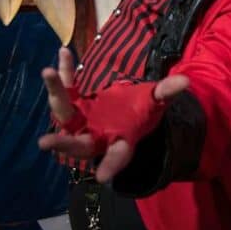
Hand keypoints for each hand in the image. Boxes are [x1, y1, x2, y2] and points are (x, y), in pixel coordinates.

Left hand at [38, 47, 188, 182]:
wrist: (125, 108)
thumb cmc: (141, 111)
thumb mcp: (155, 103)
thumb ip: (166, 93)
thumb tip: (185, 81)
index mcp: (120, 141)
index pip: (117, 156)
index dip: (111, 165)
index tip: (102, 177)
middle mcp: (96, 136)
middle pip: (78, 144)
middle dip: (62, 144)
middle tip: (45, 143)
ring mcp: (80, 121)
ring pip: (63, 112)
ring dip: (55, 92)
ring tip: (48, 72)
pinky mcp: (72, 104)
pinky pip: (66, 88)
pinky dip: (63, 73)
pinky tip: (65, 52)